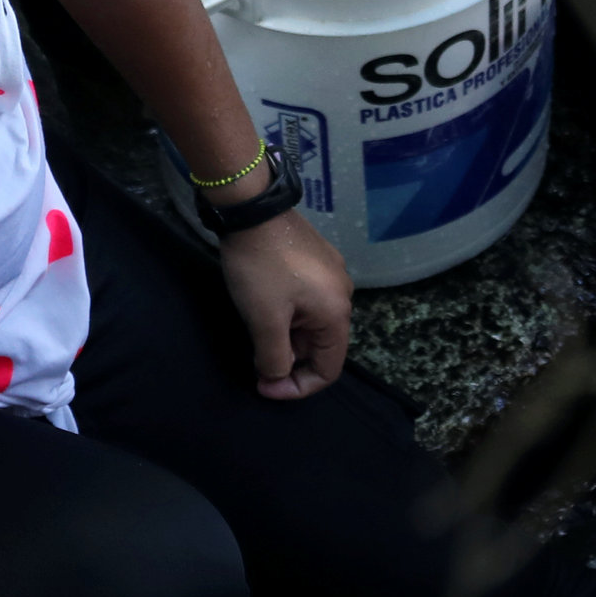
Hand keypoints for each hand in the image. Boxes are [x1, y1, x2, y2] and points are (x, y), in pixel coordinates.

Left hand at [219, 210, 351, 397]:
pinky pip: (307, 300)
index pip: (329, 369)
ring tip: (256, 331)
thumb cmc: (261, 268)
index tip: (264, 386)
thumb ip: (274, 358)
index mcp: (337, 312)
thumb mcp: (264, 320)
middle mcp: (343, 294)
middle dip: (289, 360)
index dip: (298, 387)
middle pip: (320, 345)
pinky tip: (264, 306)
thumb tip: (277, 376)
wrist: (252, 208)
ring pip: (311, 323)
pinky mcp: (317, 258)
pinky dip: (288, 315)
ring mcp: (331, 273)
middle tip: (254, 361)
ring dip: (286, 337)